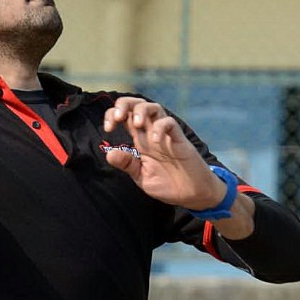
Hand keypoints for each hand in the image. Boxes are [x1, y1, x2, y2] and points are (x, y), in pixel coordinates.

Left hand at [102, 98, 225, 210]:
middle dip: (124, 104)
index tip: (108, 128)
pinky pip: (170, 124)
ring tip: (138, 124)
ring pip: (155, 108)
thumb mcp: (141, 176)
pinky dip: (161, 127)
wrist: (191, 194)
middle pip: (137, 105)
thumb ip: (127, 164)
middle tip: (118, 117)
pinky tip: (155, 141)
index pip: (125, 117)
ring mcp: (165, 135)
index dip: (112, 115)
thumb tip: (109, 154)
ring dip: (142, 110)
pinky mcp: (179, 141)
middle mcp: (151, 134)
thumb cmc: (167, 184)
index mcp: (140, 140)